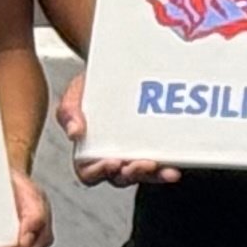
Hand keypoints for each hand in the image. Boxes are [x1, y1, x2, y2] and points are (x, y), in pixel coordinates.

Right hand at [55, 68, 182, 188]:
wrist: (116, 70)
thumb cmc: (93, 87)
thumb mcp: (76, 95)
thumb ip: (69, 111)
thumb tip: (74, 131)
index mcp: (88, 150)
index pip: (89, 172)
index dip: (99, 172)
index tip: (111, 163)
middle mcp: (112, 156)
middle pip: (119, 177)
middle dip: (132, 173)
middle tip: (143, 164)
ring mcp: (135, 153)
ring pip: (143, 174)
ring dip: (154, 175)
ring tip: (164, 168)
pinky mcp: (155, 146)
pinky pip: (162, 162)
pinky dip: (169, 165)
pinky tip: (177, 164)